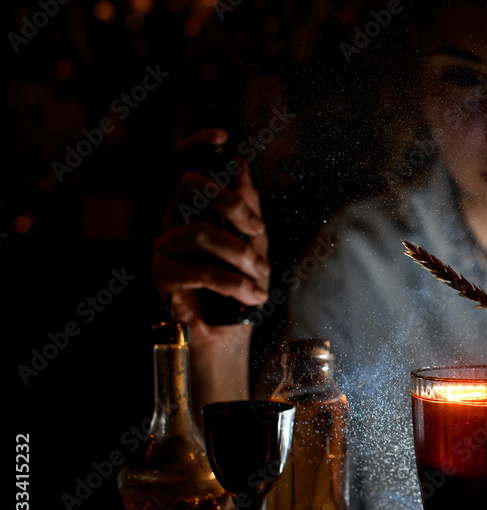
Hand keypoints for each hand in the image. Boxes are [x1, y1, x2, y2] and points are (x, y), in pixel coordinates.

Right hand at [151, 128, 269, 345]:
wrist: (227, 333)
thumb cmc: (240, 286)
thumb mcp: (255, 244)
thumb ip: (247, 209)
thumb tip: (240, 167)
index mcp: (198, 208)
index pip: (187, 165)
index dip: (197, 144)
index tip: (220, 137)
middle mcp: (176, 220)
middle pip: (188, 184)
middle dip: (232, 204)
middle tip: (257, 231)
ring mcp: (165, 246)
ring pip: (198, 230)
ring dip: (240, 255)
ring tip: (259, 276)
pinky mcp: (162, 275)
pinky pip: (198, 269)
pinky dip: (232, 282)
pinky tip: (250, 294)